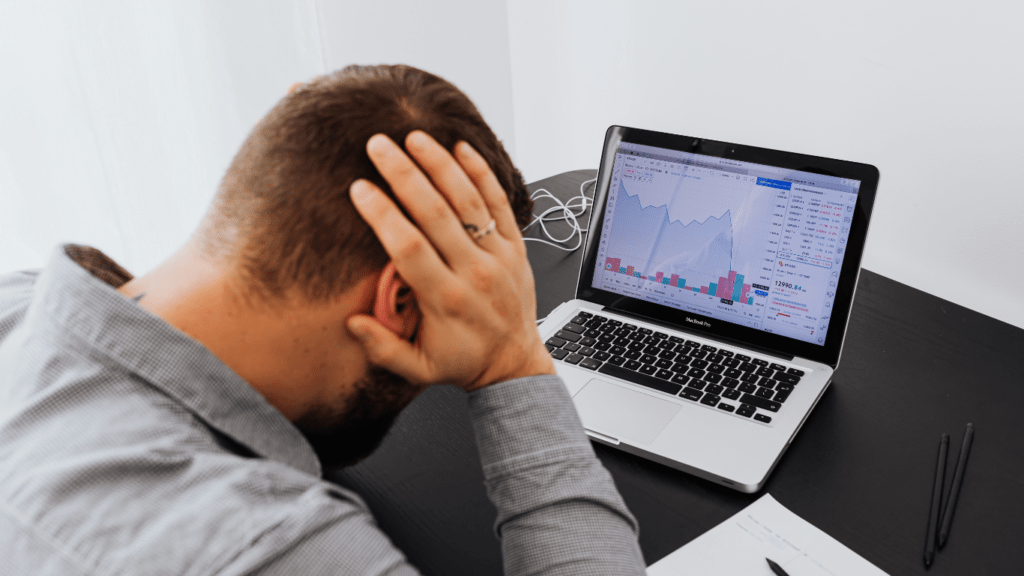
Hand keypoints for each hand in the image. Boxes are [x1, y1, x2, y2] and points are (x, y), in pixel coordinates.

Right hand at [346, 131, 554, 391]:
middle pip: (436, 214)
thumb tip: (352, 323)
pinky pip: (500, 203)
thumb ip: (383, 348)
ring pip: (468, 201)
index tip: (360, 189)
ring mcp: (498, 256)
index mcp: (445, 300)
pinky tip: (462, 148)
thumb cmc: (464, 362)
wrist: (514, 364)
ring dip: (440, 165)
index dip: (383, 215)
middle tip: (378, 145)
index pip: (409, 247)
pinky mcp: (517, 247)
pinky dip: (482, 173)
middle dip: (404, 175)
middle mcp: (473, 273)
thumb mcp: (419, 370)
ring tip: (415, 137)